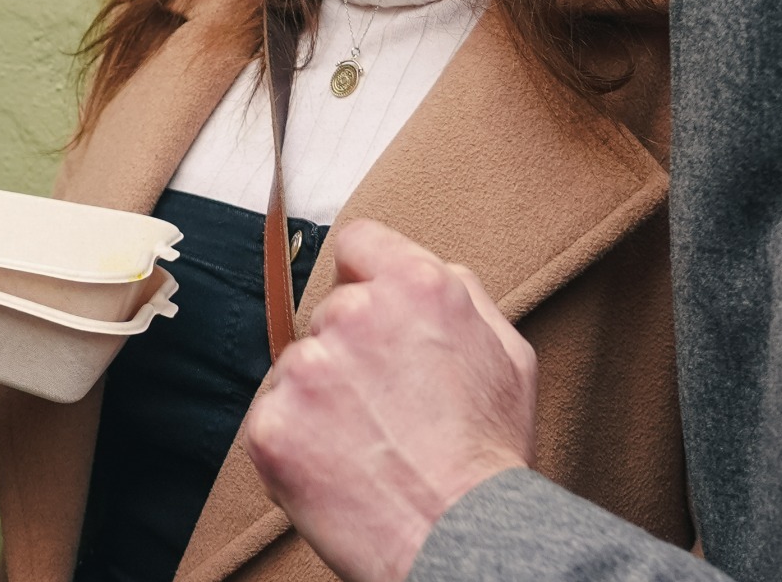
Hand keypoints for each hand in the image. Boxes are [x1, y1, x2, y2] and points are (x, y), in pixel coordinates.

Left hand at [246, 219, 537, 581]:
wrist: (461, 539)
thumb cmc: (489, 456)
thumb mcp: (509, 353)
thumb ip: (462, 295)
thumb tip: (428, 272)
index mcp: (415, 285)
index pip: (359, 242)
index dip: (365, 274)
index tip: (369, 309)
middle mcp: (353, 313)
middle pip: (331, 313)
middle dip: (352, 350)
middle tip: (388, 406)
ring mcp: (306, 368)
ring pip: (301, 367)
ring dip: (322, 397)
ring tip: (369, 445)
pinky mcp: (272, 424)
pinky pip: (275, 419)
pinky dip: (299, 444)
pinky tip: (340, 468)